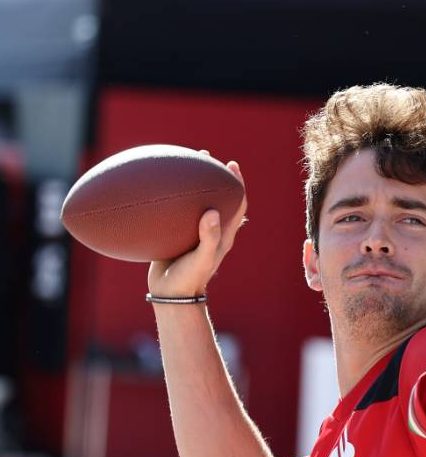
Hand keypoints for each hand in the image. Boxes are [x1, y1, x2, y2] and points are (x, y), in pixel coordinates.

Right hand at [147, 158, 247, 296]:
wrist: (171, 295)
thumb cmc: (191, 279)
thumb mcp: (203, 258)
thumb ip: (209, 237)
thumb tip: (214, 212)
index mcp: (223, 234)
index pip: (237, 205)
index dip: (237, 184)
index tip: (231, 165)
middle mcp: (209, 230)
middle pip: (217, 197)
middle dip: (213, 176)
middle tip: (204, 156)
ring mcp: (191, 233)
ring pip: (194, 203)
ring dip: (191, 184)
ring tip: (181, 163)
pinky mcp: (175, 236)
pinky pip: (173, 213)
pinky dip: (168, 199)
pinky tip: (154, 187)